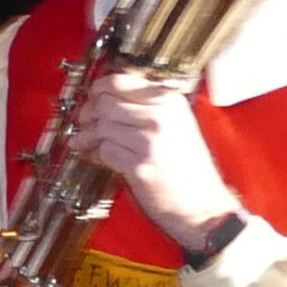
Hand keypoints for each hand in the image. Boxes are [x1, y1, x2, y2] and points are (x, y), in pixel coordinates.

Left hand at [67, 71, 240, 253]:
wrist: (203, 206)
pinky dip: (97, 154)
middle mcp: (161, 116)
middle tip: (84, 121)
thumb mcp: (177, 125)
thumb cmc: (188, 169)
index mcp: (170, 101)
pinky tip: (97, 156)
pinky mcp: (139, 166)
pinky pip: (105, 151)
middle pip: (106, 103)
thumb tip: (105, 98)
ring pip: (102, 126)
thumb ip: (146, 108)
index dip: (98, 87)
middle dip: (89, 112)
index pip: (121, 81)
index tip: (92, 95)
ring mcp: (150, 141)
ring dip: (90, 136)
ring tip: (85, 141)